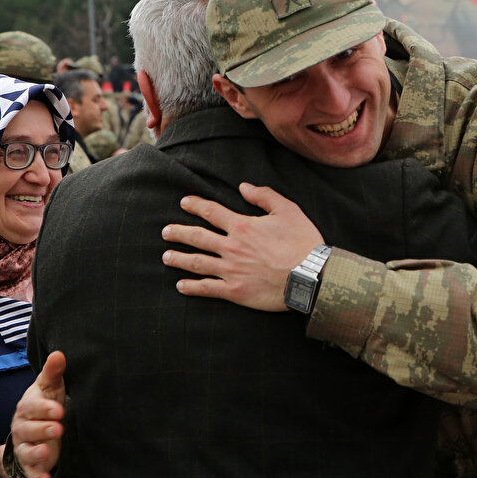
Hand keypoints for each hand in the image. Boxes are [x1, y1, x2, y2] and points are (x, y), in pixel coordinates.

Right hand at [9, 351, 65, 477]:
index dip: (44, 408)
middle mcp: (22, 426)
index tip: (59, 409)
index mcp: (27, 406)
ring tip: (47, 452)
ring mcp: (25, 446)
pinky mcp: (30, 464)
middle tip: (58, 429)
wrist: (37, 428)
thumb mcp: (50, 387)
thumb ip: (53, 372)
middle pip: (29, 428)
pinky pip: (30, 472)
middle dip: (43, 429)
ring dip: (36, 452)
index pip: (32, 406)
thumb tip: (59, 353)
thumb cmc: (46, 404)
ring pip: (27, 449)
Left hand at [163, 182, 323, 310]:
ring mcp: (231, 270)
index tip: (184, 202)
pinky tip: (181, 286)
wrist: (311, 275)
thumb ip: (264, 196)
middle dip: (178, 233)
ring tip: (166, 257)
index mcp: (242, 226)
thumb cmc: (302, 242)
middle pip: (197, 237)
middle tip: (165, 232)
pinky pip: (208, 288)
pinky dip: (192, 287)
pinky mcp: (235, 291)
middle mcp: (231, 247)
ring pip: (197, 263)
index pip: (212, 212)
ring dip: (179, 259)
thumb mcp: (287, 210)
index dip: (196, 205)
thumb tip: (243, 186)